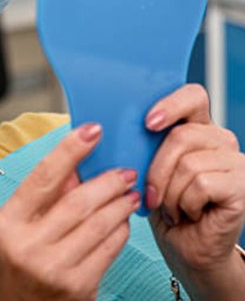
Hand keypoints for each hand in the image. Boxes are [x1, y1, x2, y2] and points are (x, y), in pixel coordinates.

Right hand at [0, 124, 139, 300]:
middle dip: (107, 181)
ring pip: (99, 224)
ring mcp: (54, 269)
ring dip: (120, 203)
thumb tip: (76, 166)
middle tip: (125, 170)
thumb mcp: (13, 230)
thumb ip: (41, 199)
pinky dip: (120, 230)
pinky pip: (109, 249)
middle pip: (78, 201)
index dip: (70, 150)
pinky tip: (122, 221)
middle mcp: (27, 246)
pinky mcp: (79, 288)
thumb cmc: (12, 269)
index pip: (42, 177)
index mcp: (5, 224)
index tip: (92, 130)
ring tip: (129, 193)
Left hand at [145, 84, 244, 298]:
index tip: (149, 123)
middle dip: (156, 170)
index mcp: (196, 128)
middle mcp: (220, 140)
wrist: (185, 249)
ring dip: (170, 193)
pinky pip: (201, 184)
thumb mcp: (146, 169)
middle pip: (181, 135)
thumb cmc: (163, 207)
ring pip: (188, 164)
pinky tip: (189, 214)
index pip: (192, 96)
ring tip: (173, 208)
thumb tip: (114, 128)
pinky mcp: (242, 186)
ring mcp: (236, 162)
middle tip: (152, 194)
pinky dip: (185, 204)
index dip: (171, 105)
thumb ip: (142, 144)